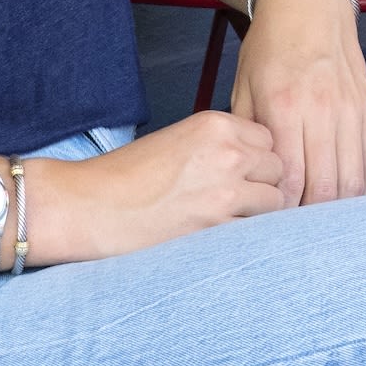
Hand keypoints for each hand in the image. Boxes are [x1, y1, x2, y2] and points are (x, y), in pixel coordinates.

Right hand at [22, 112, 288, 264]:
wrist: (87, 206)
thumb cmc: (122, 177)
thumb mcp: (176, 143)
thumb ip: (217, 148)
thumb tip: (252, 169)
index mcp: (214, 125)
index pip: (268, 139)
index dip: (258, 161)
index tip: (244, 176)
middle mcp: (227, 152)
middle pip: (278, 169)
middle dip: (265, 186)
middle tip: (240, 203)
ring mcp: (226, 190)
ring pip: (276, 202)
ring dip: (260, 215)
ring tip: (230, 223)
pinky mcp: (218, 227)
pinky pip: (257, 232)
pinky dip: (246, 238)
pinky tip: (222, 240)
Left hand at [235, 0, 365, 205]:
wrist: (309, 6)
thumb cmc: (269, 49)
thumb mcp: (243, 87)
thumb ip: (248, 137)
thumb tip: (251, 183)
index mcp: (285, 106)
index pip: (290, 180)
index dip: (283, 212)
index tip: (272, 225)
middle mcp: (323, 111)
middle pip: (327, 188)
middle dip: (312, 220)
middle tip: (297, 232)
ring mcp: (351, 112)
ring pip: (355, 182)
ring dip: (340, 211)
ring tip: (322, 223)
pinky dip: (364, 191)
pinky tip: (348, 202)